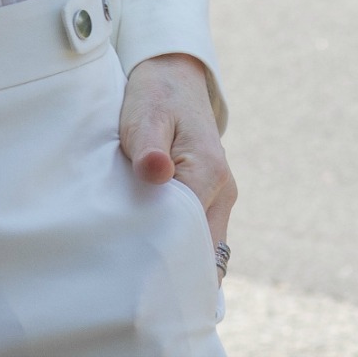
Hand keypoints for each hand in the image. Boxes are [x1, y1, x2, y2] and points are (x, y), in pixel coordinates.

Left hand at [119, 52, 234, 247]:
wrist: (174, 80)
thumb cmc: (155, 98)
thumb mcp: (144, 116)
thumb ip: (149, 147)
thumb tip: (156, 172)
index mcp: (209, 172)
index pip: (190, 233)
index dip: (163, 252)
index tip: (133, 265)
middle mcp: (223, 190)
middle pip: (203, 250)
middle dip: (174, 265)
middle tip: (134, 278)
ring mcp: (221, 197)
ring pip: (205, 247)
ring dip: (179, 256)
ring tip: (141, 266)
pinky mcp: (212, 199)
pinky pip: (201, 235)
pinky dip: (182, 245)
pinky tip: (153, 250)